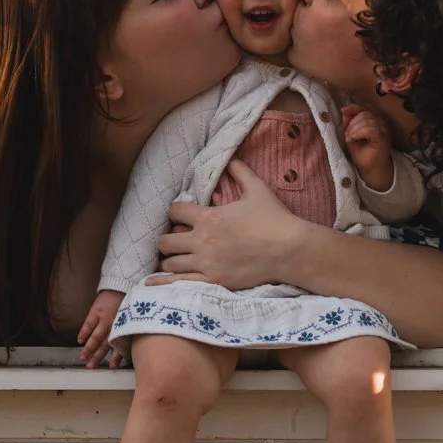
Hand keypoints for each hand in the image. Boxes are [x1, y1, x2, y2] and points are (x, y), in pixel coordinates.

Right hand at [78, 290, 125, 368]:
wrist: (121, 286)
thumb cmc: (128, 304)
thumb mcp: (131, 318)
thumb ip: (127, 331)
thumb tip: (129, 347)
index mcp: (124, 328)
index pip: (120, 344)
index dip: (116, 356)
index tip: (112, 367)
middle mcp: (114, 325)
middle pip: (105, 344)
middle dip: (98, 356)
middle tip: (90, 366)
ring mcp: (104, 318)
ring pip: (95, 336)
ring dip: (89, 348)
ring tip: (83, 358)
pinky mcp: (96, 311)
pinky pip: (88, 324)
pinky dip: (84, 332)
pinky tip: (80, 341)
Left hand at [152, 160, 304, 288]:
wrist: (290, 249)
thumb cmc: (274, 218)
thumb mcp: (257, 189)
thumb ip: (241, 172)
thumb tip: (232, 157)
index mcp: (208, 217)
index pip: (174, 211)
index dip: (174, 212)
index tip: (178, 216)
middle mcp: (202, 241)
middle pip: (165, 241)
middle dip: (166, 239)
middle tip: (172, 240)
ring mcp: (206, 263)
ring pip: (170, 263)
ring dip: (169, 259)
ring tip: (173, 259)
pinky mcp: (213, 281)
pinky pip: (180, 283)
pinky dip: (165, 283)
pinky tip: (152, 284)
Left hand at [341, 104, 394, 190]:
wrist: (371, 168)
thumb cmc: (362, 153)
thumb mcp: (351, 136)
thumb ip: (349, 124)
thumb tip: (345, 111)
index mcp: (374, 120)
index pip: (365, 108)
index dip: (354, 107)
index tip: (343, 110)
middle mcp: (380, 123)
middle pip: (364, 114)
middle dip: (352, 124)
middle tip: (347, 136)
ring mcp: (383, 130)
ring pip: (368, 120)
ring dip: (354, 129)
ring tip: (350, 139)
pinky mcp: (383, 138)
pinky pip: (372, 130)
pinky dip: (360, 132)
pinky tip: (353, 138)